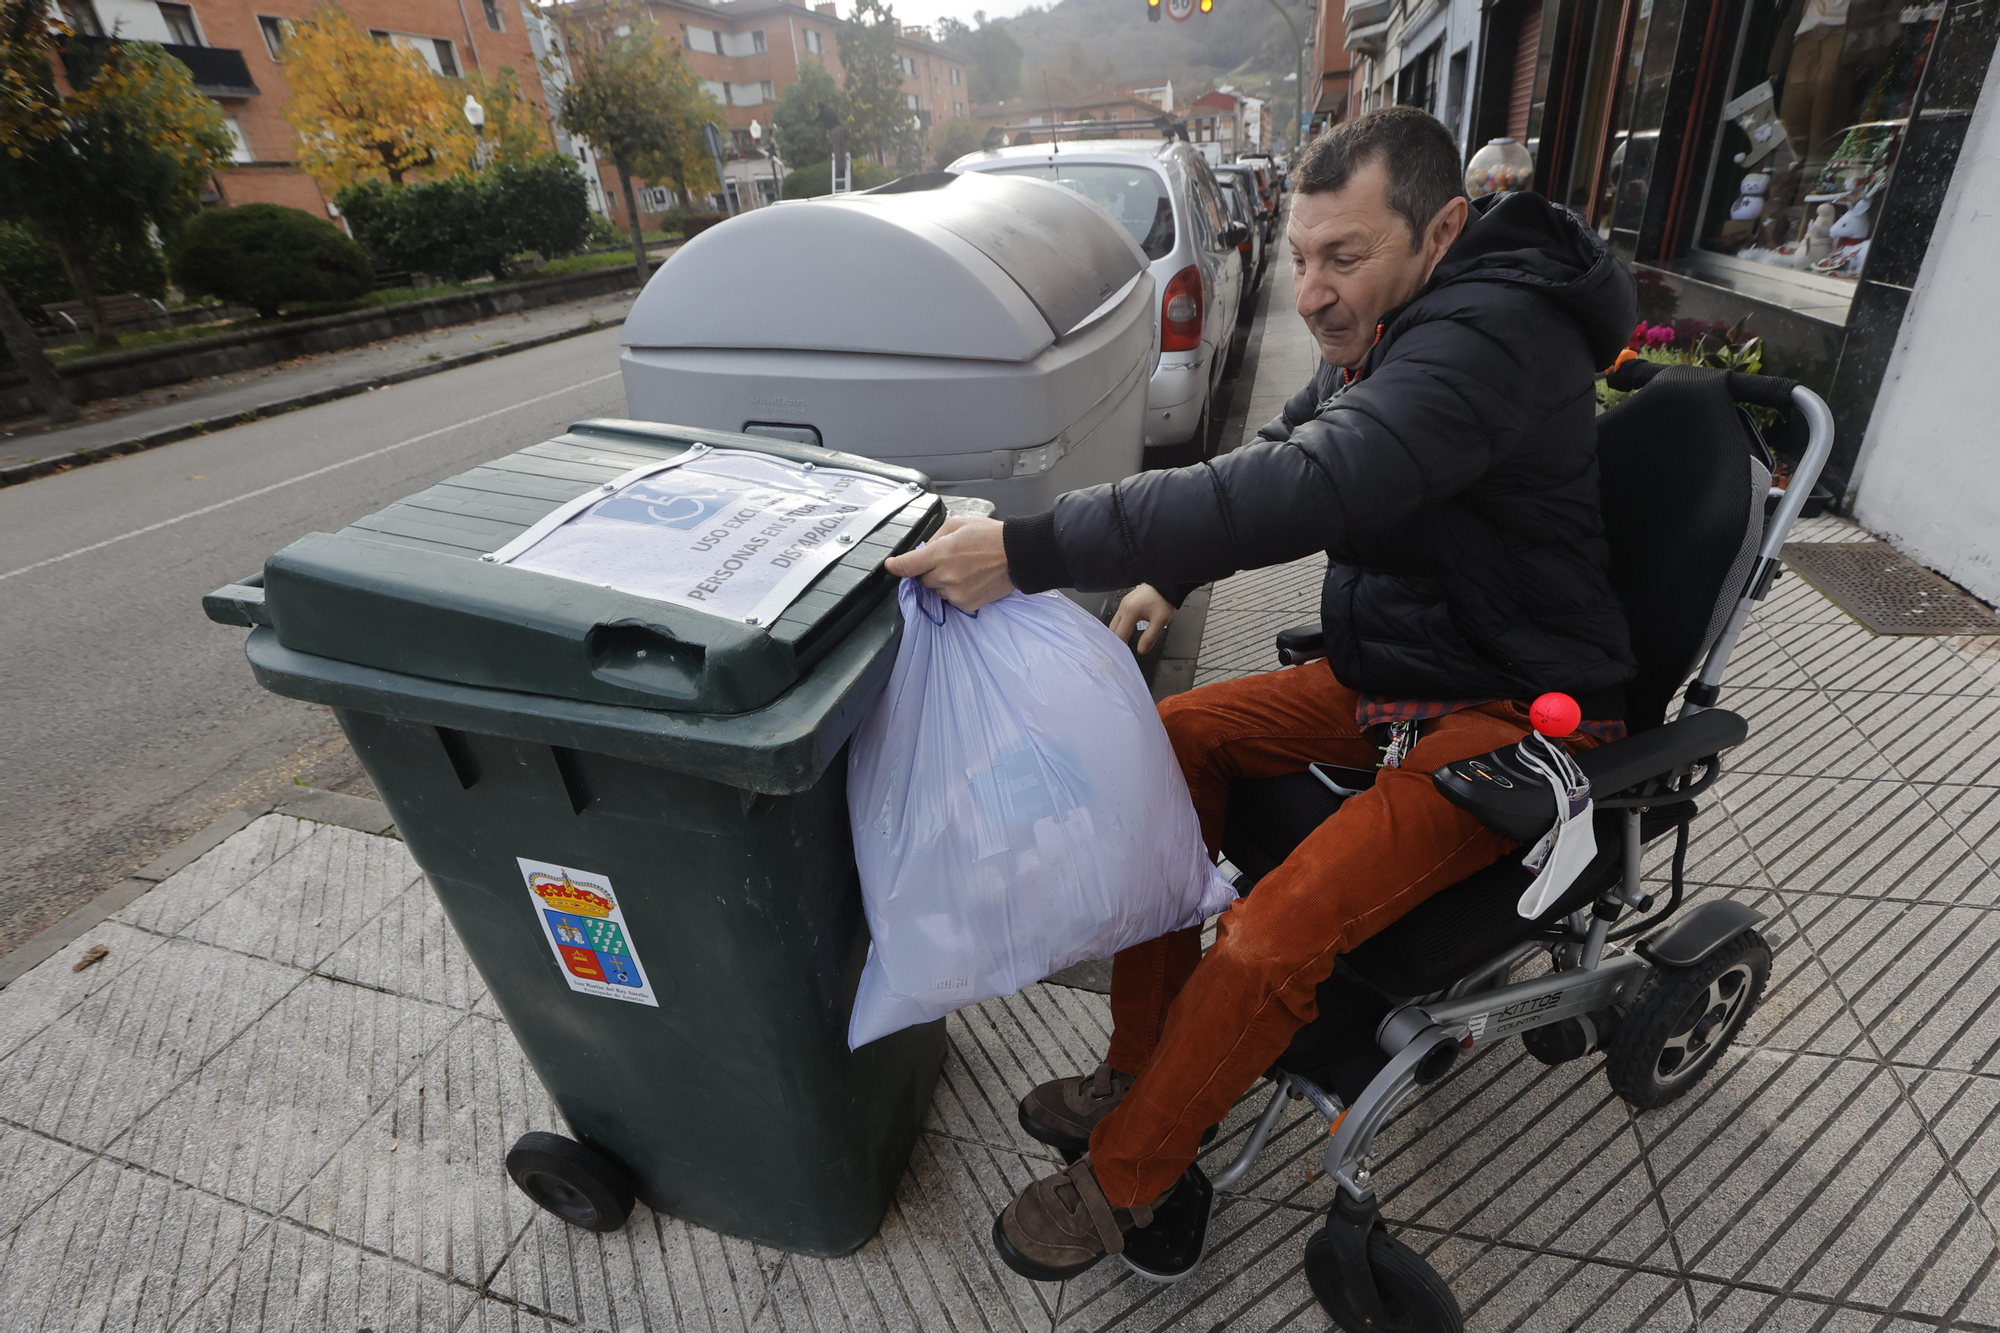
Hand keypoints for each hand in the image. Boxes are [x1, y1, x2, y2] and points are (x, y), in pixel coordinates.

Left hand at [883, 515, 1015, 610]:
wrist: (1018, 555)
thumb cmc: (989, 536)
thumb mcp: (958, 524)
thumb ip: (935, 537)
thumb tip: (922, 551)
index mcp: (941, 553)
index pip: (907, 565)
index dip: (895, 566)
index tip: (890, 566)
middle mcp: (946, 576)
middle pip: (922, 580)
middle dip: (931, 570)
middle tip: (950, 560)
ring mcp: (956, 593)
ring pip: (937, 591)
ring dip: (944, 582)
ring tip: (965, 570)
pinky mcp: (966, 604)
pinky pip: (951, 600)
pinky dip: (957, 592)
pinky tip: (972, 580)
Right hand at [1110, 583, 1173, 653]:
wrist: (1166, 583)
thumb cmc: (1164, 600)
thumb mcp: (1160, 621)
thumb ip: (1149, 637)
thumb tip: (1141, 651)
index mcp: (1130, 612)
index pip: (1119, 635)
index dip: (1119, 648)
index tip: (1120, 658)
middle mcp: (1123, 607)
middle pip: (1113, 630)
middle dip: (1115, 642)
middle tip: (1118, 654)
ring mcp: (1123, 603)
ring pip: (1114, 623)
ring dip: (1117, 634)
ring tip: (1121, 646)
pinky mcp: (1126, 602)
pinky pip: (1118, 617)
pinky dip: (1119, 627)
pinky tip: (1125, 632)